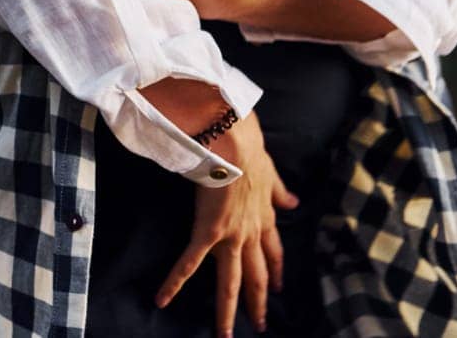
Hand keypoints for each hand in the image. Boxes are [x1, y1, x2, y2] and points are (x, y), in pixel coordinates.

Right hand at [155, 113, 298, 335]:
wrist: (233, 138)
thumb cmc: (247, 146)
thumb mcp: (270, 170)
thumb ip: (280, 190)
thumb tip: (294, 202)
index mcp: (264, 216)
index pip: (273, 251)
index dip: (276, 271)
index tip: (278, 288)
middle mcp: (250, 231)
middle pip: (257, 275)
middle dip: (258, 302)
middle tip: (260, 325)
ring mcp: (230, 235)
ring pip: (230, 281)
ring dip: (227, 310)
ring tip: (225, 334)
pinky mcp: (208, 232)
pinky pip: (189, 263)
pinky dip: (175, 283)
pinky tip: (162, 300)